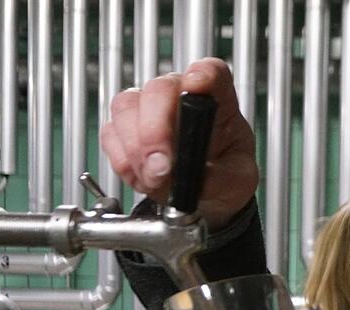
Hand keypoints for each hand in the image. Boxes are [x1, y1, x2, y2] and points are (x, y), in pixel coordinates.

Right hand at [100, 58, 257, 229]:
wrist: (206, 196)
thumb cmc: (226, 176)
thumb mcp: (238, 181)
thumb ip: (222, 177)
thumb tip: (199, 176)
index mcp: (217, 100)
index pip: (212, 72)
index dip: (203, 74)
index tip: (197, 86)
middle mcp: (179, 97)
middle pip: (159, 89)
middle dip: (155, 128)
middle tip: (163, 165)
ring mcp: (148, 109)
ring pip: (126, 108)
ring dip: (137, 148)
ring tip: (156, 178)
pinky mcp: (123, 130)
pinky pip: (111, 135)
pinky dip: (124, 161)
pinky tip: (145, 177)